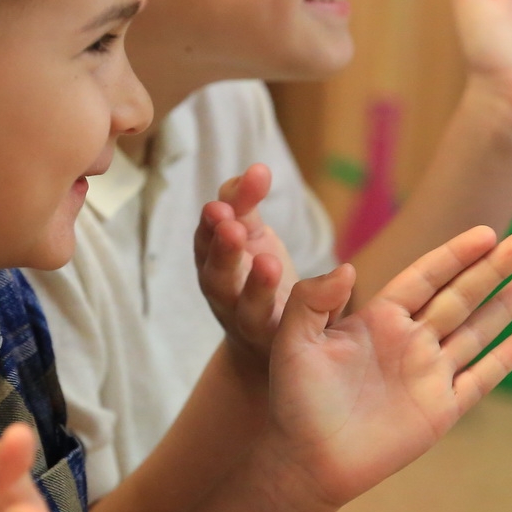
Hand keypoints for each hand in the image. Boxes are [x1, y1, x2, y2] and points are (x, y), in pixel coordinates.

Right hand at [193, 164, 294, 379]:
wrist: (263, 341)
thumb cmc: (256, 278)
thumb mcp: (250, 237)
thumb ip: (246, 205)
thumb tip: (256, 170)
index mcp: (215, 257)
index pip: (214, 229)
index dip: (227, 206)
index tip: (253, 179)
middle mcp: (221, 288)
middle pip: (214, 270)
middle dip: (221, 247)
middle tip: (231, 225)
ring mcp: (240, 315)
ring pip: (240, 304)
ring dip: (252, 284)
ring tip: (267, 263)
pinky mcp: (265, 337)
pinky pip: (267, 324)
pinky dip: (279, 314)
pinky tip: (298, 296)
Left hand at [266, 227, 511, 509]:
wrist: (305, 461)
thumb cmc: (294, 400)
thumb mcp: (293, 342)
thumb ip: (312, 300)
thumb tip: (349, 267)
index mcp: (378, 319)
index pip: (426, 276)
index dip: (456, 255)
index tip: (486, 234)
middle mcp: (409, 341)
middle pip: (460, 296)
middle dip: (491, 269)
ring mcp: (428, 375)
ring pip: (475, 332)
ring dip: (502, 307)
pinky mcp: (440, 411)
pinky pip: (478, 380)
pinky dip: (502, 361)